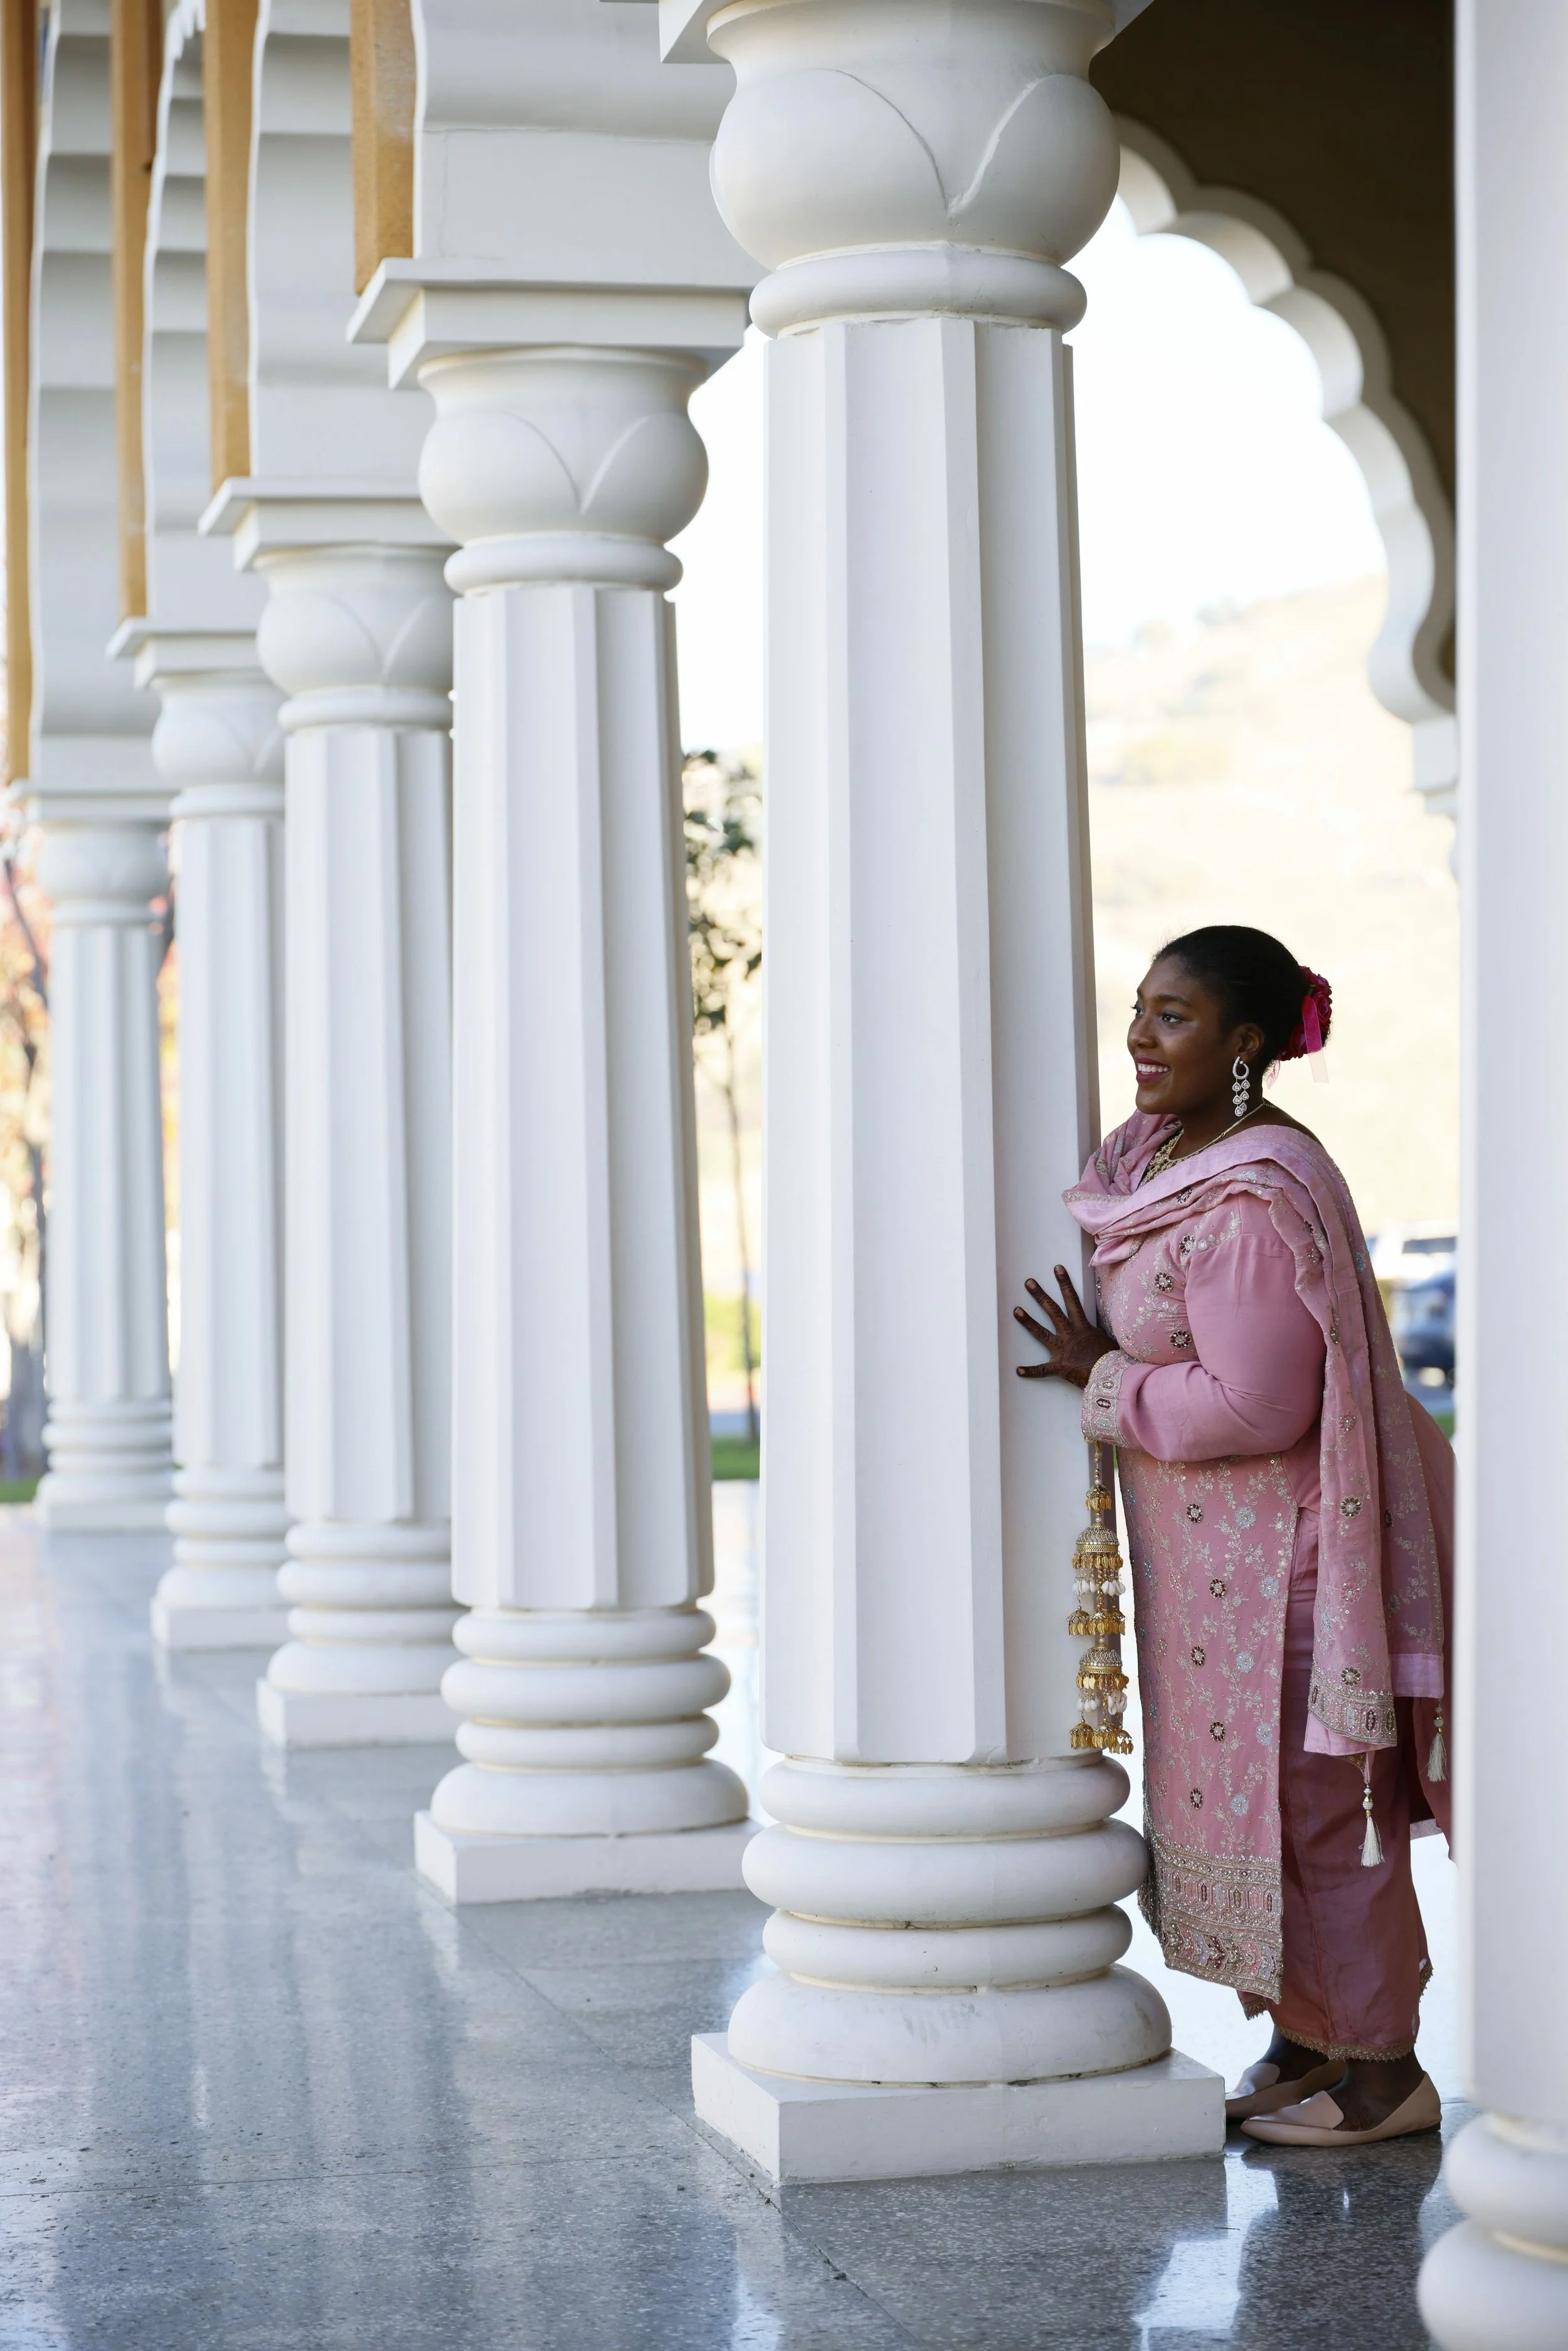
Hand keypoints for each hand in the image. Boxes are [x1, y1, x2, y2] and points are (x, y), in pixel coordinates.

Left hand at [1014, 1267, 1114, 1390]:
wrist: (1111, 1376)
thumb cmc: (1111, 1358)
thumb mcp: (1105, 1340)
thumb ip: (1095, 1333)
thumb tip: (1094, 1330)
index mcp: (1082, 1327)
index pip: (1073, 1300)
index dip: (1065, 1284)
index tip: (1057, 1269)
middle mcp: (1069, 1335)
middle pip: (1053, 1311)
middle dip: (1040, 1296)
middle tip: (1028, 1283)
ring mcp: (1062, 1350)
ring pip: (1041, 1333)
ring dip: (1028, 1322)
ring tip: (1015, 1310)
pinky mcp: (1059, 1367)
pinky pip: (1042, 1370)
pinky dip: (1030, 1371)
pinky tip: (1018, 1370)